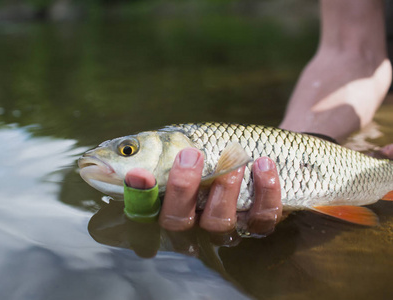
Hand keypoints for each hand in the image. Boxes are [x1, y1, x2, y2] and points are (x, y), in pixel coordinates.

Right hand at [125, 148, 282, 234]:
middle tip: (189, 156)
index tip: (139, 174)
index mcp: (169, 203)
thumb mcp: (189, 143)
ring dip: (224, 188)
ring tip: (234, 158)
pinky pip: (261, 219)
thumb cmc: (214, 148)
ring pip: (218, 224)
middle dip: (181, 189)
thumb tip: (136, 147)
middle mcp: (192, 223)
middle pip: (175, 222)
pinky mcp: (258, 225)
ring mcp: (225, 228)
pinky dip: (265, 190)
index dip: (137, 198)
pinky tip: (263, 163)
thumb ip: (167, 148)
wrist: (258, 150)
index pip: (142, 211)